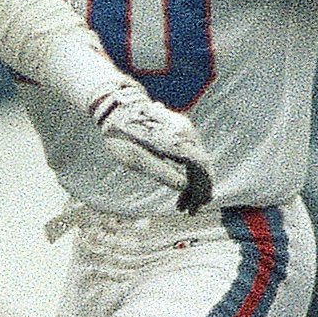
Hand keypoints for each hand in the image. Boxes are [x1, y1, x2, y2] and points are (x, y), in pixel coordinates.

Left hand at [90, 87, 213, 211]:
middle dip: (199, 191)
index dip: (203, 189)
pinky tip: (180, 187)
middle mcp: (186, 132)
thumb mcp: (137, 159)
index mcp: (178, 140)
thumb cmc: (122, 135)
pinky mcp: (179, 129)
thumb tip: (184, 187)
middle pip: (203, 165)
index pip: (202, 167)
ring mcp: (184, 128)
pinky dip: (188, 171)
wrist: (114, 105)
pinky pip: (191, 153)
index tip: (197, 207)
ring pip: (198, 160)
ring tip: (182, 205)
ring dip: (193, 184)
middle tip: (190, 212)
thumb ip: (162, 173)